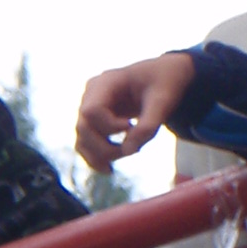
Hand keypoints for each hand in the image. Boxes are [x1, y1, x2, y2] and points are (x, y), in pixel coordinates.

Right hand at [76, 54, 194, 169]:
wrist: (165, 77)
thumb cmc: (165, 83)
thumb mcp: (163, 101)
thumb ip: (148, 125)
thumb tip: (128, 151)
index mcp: (106, 82)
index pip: (92, 111)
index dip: (109, 126)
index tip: (131, 127)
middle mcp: (92, 94)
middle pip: (83, 127)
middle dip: (104, 147)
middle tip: (132, 152)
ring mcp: (91, 108)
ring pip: (81, 138)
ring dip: (98, 156)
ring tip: (116, 168)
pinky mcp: (95, 121)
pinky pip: (86, 143)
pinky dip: (95, 158)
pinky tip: (109, 170)